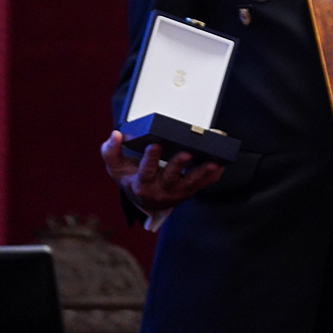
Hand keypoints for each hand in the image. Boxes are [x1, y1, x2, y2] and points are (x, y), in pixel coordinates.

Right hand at [101, 130, 222, 212]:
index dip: (150, 160)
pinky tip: (221, 165)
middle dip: (178, 166)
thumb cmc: (131, 178)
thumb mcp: (116, 168)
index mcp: (141, 185)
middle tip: (186, 152)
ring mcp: (177, 193)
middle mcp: (160, 191)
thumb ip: (111, 152)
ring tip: (213, 162)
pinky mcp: (190, 191)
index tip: (155, 145)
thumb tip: (116, 134)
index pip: (146, 172)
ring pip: (191, 184)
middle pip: (170, 179)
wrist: (144, 198)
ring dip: (202, 173)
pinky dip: (213, 176)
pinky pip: (203, 185)